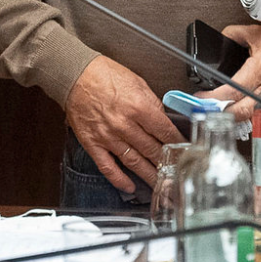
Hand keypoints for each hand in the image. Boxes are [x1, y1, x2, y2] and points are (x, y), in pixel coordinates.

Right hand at [65, 56, 183, 194]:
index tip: (185, 152)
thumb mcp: (137, 82)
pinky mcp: (93, 143)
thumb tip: (163, 120)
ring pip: (134, 162)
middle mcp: (124, 124)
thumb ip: (152, 103)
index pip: (165, 132)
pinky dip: (119, 179)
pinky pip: (108, 167)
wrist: (75, 74)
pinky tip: (130, 187)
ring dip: (149, 176)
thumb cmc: (103, 74)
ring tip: (161, 186)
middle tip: (177, 174)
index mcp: (138, 107)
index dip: (178, 144)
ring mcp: (108, 136)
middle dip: (167, 164)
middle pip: (152, 150)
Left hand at [195, 24, 260, 117]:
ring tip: (221, 113)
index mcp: (260, 66)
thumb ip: (232, 35)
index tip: (202, 98)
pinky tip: (239, 113)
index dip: (214, 98)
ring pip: (253, 116)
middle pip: (242, 110)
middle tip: (207, 111)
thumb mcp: (255, 32)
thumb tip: (218, 40)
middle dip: (222, 114)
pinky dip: (249, 115)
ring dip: (235, 117)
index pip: (232, 90)